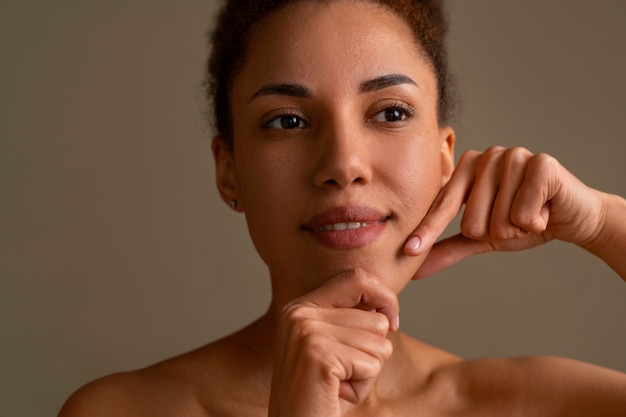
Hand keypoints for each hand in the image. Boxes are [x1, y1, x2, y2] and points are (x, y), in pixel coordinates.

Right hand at [268, 269, 398, 416]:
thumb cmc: (320, 394)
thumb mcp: (333, 347)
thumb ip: (350, 320)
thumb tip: (387, 307)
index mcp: (300, 306)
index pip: (356, 277)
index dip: (384, 296)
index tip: (393, 323)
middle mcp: (299, 313)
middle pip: (375, 317)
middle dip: (373, 352)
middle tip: (342, 375)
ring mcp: (306, 331)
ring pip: (378, 342)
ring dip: (367, 372)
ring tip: (337, 385)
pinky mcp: (318, 355)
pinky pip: (371, 364)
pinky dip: (362, 387)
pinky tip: (336, 394)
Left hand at [404, 146, 605, 278]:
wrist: (573, 218)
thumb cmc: (524, 222)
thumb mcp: (482, 237)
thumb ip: (448, 247)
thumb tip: (414, 266)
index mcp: (468, 167)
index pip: (443, 206)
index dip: (428, 231)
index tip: (409, 251)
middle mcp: (487, 156)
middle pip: (472, 221)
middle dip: (496, 232)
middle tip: (514, 220)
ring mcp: (514, 156)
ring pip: (498, 221)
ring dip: (518, 228)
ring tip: (531, 213)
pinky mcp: (542, 163)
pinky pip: (523, 214)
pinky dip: (536, 222)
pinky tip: (546, 209)